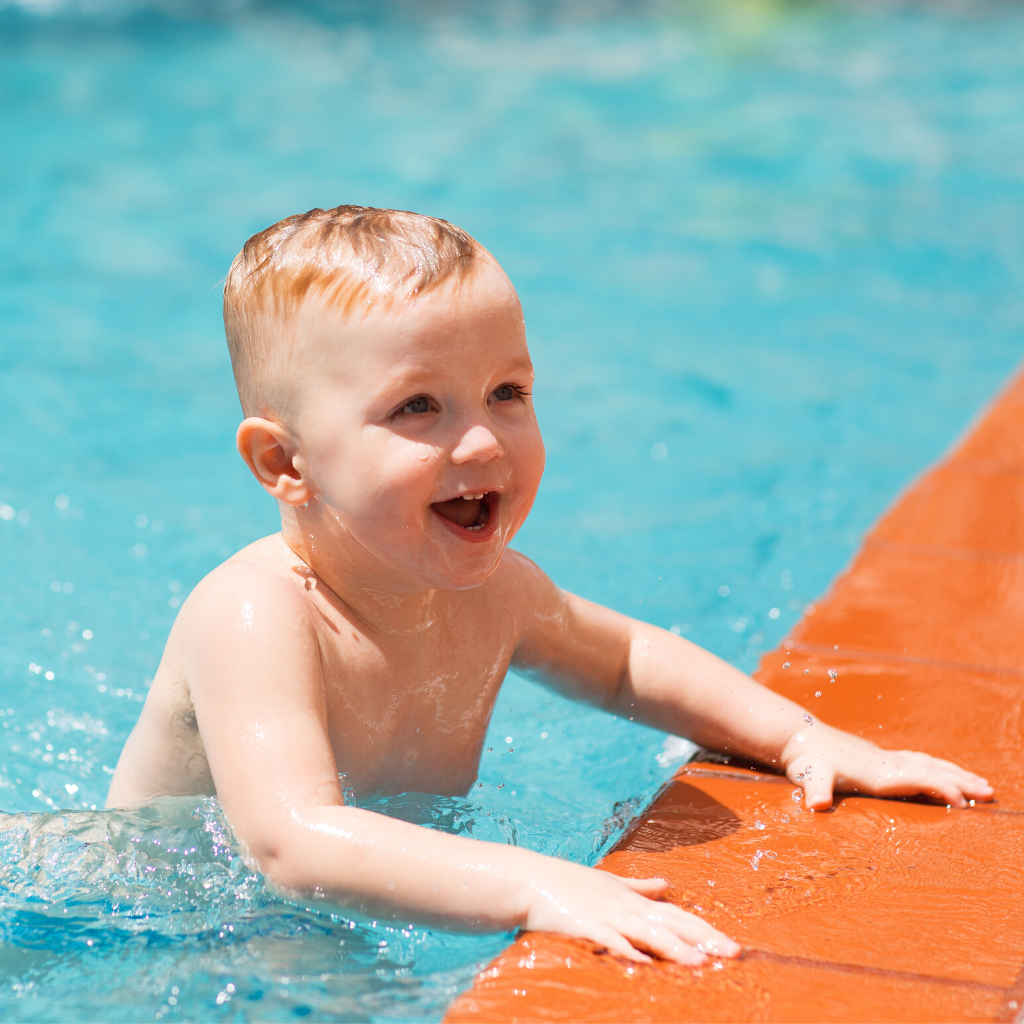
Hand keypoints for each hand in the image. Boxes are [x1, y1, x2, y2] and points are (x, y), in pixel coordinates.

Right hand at [520, 858, 739, 964]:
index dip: (705, 929)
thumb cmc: (569, 883)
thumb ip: (640, 886)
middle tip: (733, 953)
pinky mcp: (585, 925)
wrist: (531, 878)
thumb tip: (666, 884)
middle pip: (672, 923)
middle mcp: (626, 906)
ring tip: (700, 963)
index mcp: (633, 899)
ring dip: (674, 948)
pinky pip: (610, 940)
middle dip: (703, 939)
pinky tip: (642, 964)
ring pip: (647, 932)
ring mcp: (606, 915)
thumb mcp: (610, 882)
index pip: (678, 915)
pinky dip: (626, 950)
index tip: (732, 944)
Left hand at [781, 722, 993, 810]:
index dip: (941, 789)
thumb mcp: (809, 777)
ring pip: (928, 764)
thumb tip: (816, 804)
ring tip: (981, 783)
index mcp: (876, 772)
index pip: (917, 779)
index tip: (965, 803)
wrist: (797, 735)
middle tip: (990, 793)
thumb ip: (815, 790)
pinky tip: (942, 769)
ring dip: (955, 773)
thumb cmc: (805, 760)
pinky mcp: (878, 756)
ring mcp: (883, 758)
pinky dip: (936, 766)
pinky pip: (916, 761)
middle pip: (931, 770)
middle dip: (961, 782)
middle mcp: (885, 763)